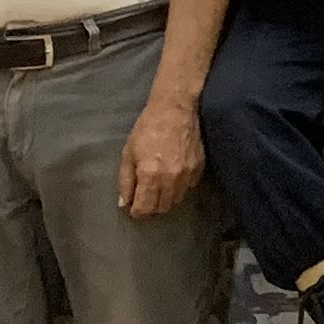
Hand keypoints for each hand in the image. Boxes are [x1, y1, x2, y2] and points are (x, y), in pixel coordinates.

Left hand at [118, 99, 201, 218]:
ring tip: (158, 187)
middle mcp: (170, 179)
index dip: (137, 212)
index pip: (145, 207)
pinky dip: (179, 187)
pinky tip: (173, 175)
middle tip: (145, 198)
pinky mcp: (199, 169)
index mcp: (150, 175)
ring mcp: (187, 175)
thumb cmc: (147, 129)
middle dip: (151, 207)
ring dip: (165, 198)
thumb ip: (126, 180)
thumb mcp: (128, 153)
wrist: (175, 111)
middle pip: (162, 208)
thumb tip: (124, 203)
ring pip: (176, 200)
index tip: (133, 209)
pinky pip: (188, 188)